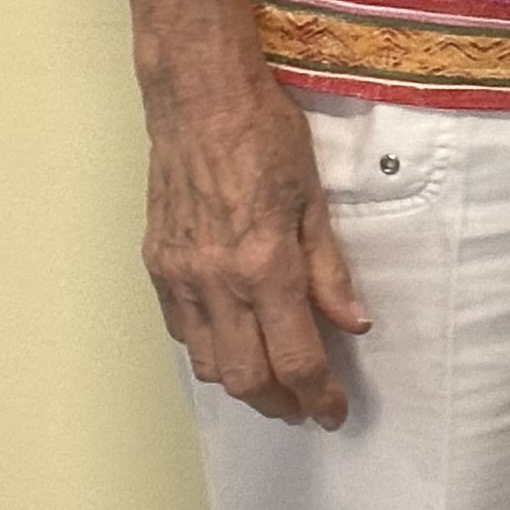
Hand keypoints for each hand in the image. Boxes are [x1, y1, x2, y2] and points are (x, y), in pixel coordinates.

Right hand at [142, 69, 369, 427]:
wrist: (199, 97)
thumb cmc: (265, 134)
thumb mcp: (314, 198)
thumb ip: (330, 270)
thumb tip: (353, 324)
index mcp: (265, 264)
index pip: (295, 358)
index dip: (319, 396)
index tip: (334, 412)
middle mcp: (216, 281)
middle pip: (245, 378)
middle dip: (280, 403)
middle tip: (307, 406)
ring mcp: (179, 277)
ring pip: (207, 364)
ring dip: (242, 383)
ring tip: (273, 383)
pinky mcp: (156, 266)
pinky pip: (180, 331)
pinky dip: (208, 350)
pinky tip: (231, 341)